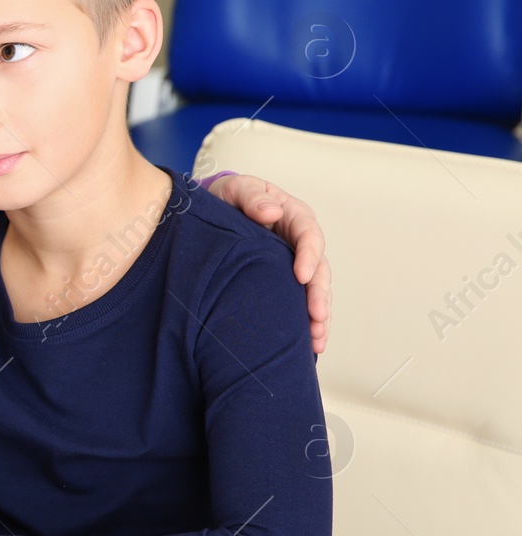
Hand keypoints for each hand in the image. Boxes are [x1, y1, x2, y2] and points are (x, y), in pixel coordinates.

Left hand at [205, 173, 331, 352]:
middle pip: (319, 269)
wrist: (216, 210)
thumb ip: (252, 198)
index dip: (309, 255)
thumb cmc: (229, 196)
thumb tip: (271, 212)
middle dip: (319, 295)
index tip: (301, 276)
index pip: (308, 234)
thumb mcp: (236, 189)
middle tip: (317, 318)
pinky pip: (300, 303)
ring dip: (319, 316)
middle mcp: (300, 242)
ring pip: (315, 291)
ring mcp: (295, 263)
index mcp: (292, 216)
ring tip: (316, 341)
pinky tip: (309, 346)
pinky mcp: (285, 281)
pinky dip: (307, 323)